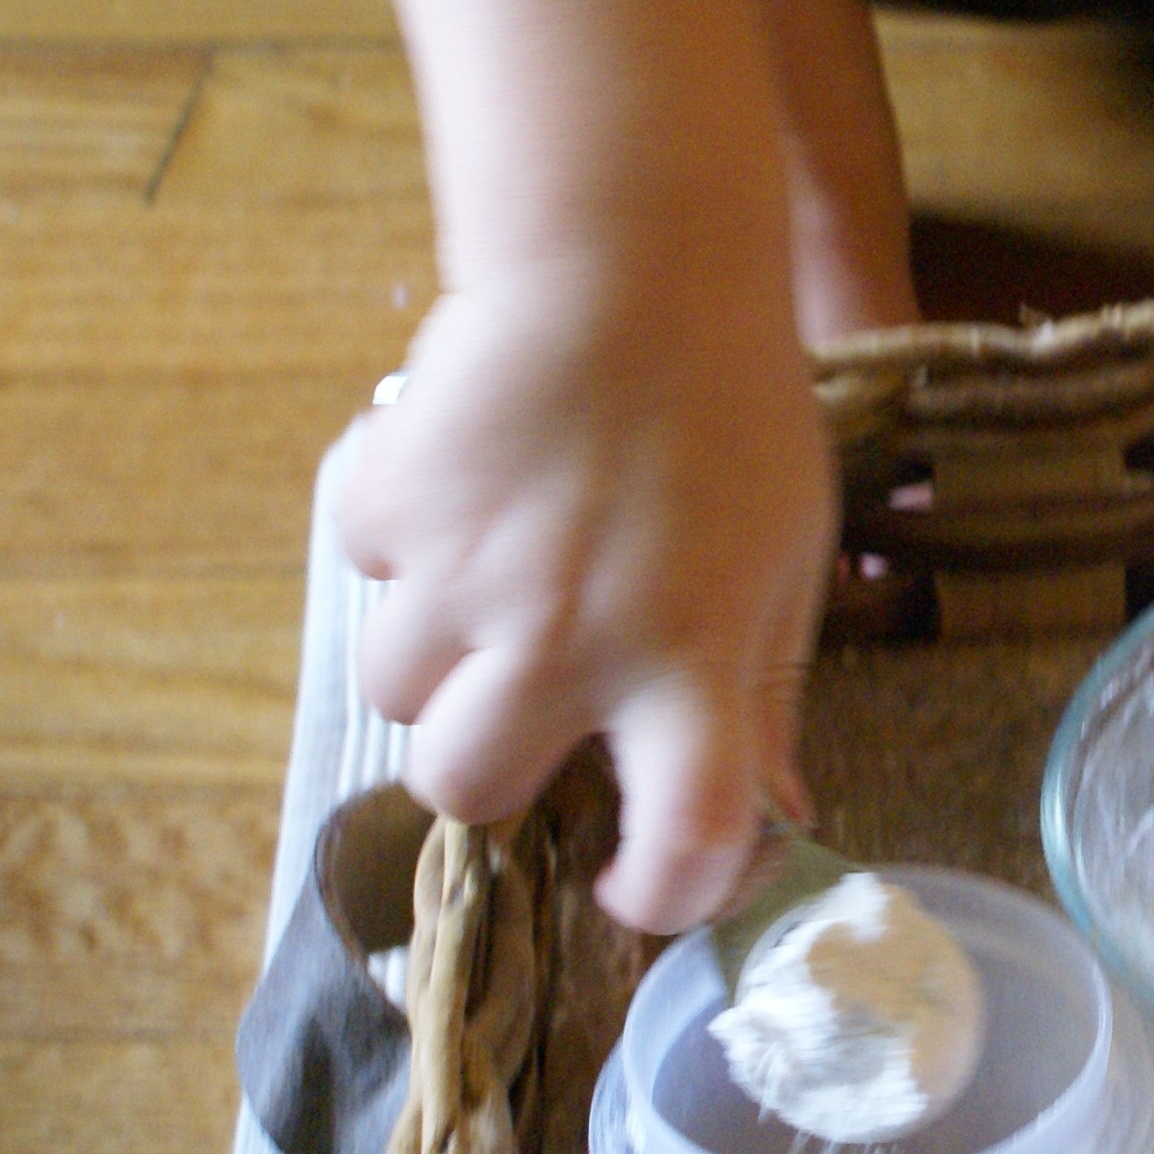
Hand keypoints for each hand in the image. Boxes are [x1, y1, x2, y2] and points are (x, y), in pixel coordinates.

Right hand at [338, 264, 833, 933]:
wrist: (634, 257)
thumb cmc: (732, 409)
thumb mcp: (789, 556)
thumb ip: (765, 696)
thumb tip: (772, 817)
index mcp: (692, 658)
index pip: (682, 840)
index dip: (659, 896)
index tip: (634, 885)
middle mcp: (568, 637)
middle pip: (465, 787)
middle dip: (486, 766)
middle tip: (526, 700)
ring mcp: (467, 573)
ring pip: (396, 686)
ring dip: (437, 650)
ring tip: (497, 567)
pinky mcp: (394, 500)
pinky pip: (365, 564)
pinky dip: (401, 541)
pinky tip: (466, 483)